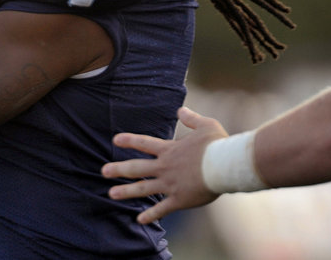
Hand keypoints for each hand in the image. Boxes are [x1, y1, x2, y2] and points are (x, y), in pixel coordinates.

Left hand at [101, 106, 226, 223]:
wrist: (227, 166)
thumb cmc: (218, 145)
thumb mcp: (206, 125)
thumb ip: (191, 118)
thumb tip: (181, 110)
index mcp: (169, 149)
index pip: (144, 143)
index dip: (129, 141)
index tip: (115, 140)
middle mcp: (165, 166)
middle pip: (136, 168)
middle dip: (118, 169)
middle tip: (103, 171)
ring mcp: (170, 184)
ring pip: (143, 188)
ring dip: (126, 191)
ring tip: (111, 194)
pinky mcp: (179, 199)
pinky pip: (161, 209)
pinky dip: (150, 214)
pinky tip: (139, 219)